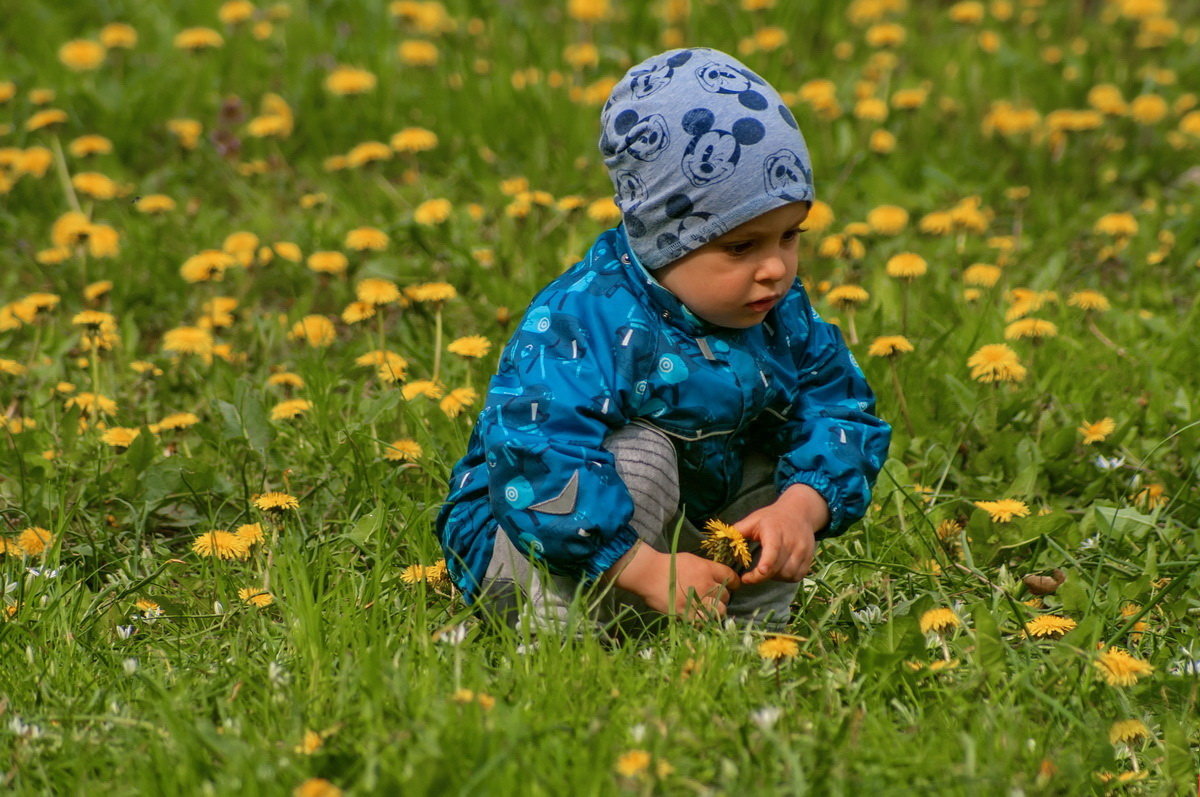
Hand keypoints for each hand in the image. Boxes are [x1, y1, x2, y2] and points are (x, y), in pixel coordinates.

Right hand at [606, 543, 739, 619]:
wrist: (649, 574)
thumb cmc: (668, 564)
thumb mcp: (691, 560)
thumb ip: (706, 569)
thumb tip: (716, 577)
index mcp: (707, 569)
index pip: (731, 577)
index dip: (734, 583)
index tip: (732, 586)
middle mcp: (706, 585)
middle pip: (727, 596)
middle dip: (723, 598)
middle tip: (715, 599)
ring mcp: (698, 601)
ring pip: (720, 611)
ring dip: (717, 611)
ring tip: (709, 610)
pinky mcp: (688, 614)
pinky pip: (704, 621)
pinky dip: (704, 621)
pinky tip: (700, 618)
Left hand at [736, 484, 828, 585]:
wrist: (800, 512)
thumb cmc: (772, 517)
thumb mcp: (753, 520)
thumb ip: (737, 532)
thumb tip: (720, 543)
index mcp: (775, 532)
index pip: (771, 556)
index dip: (760, 571)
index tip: (746, 578)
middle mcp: (792, 542)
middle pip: (778, 570)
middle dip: (762, 577)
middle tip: (752, 575)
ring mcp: (803, 551)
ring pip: (788, 575)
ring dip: (775, 578)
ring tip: (766, 570)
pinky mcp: (809, 558)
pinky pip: (797, 576)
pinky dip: (787, 577)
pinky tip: (778, 570)